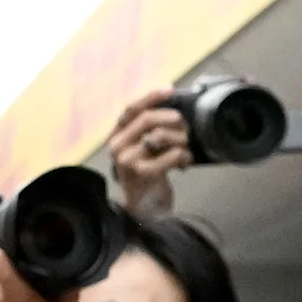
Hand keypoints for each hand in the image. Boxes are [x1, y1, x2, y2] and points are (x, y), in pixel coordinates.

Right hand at [108, 89, 189, 217]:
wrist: (145, 210)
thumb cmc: (147, 176)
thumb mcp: (143, 149)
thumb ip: (148, 130)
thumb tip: (169, 104)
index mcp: (116, 137)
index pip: (131, 109)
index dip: (151, 96)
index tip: (170, 90)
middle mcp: (117, 147)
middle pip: (147, 119)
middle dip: (172, 119)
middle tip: (185, 129)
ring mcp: (128, 161)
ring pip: (160, 135)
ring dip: (181, 140)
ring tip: (185, 150)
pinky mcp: (144, 173)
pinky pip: (173, 154)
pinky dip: (184, 157)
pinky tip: (184, 165)